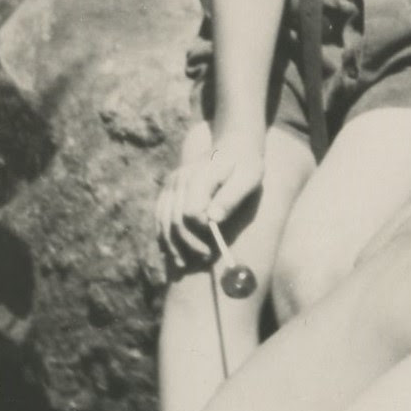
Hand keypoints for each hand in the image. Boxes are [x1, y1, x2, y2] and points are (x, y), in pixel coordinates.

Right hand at [156, 121, 263, 270]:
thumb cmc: (246, 164)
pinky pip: (160, 217)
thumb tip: (213, 219)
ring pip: (164, 221)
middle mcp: (180, 179)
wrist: (233, 145)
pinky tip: (171, 253)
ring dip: (172, 246)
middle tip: (205, 257)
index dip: (200, 230)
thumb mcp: (249, 177)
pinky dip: (164, 236)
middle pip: (175, 220)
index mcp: (200, 175)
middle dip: (188, 244)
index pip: (191, 212)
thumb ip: (232, 197)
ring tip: (185, 265)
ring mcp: (171, 184)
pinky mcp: (168, 190)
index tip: (214, 241)